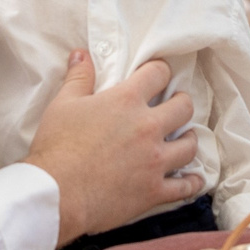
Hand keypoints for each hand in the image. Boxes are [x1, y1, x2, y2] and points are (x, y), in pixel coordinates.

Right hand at [24, 53, 200, 247]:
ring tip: (183, 139)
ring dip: (189, 139)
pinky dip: (191, 183)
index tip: (158, 74)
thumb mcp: (63, 105)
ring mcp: (155, 160)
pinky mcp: (154, 190)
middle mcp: (148, 127)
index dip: (160, 71)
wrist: (57, 194)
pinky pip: (184, 187)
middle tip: (175, 105)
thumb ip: (78, 78)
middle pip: (184, 107)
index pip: (158, 74)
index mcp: (126, 101)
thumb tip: (81, 54)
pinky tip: (193, 180)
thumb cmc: (57, 147)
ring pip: (190, 145)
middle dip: (181, 102)